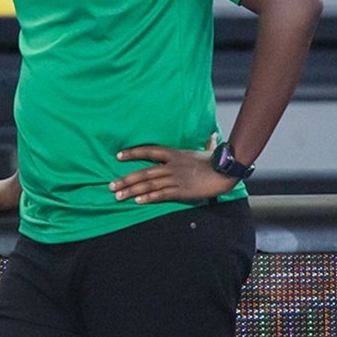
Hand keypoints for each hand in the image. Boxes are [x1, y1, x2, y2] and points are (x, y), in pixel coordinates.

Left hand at [109, 133, 235, 203]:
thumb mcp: (208, 148)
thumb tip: (214, 135)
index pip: (148, 151)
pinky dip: (148, 197)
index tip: (118, 157)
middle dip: (125, 179)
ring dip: (132, 190)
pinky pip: (161, 194)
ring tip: (118, 196)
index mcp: (174, 154)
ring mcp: (175, 178)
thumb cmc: (216, 160)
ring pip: (149, 184)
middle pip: (144, 172)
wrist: (225, 171)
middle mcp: (171, 165)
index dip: (132, 153)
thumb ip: (208, 143)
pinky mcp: (181, 191)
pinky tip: (137, 201)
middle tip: (111, 186)